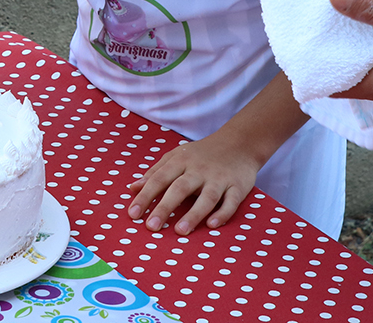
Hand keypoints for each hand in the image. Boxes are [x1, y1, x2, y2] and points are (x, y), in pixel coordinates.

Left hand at [125, 131, 262, 234]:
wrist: (240, 142)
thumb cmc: (202, 154)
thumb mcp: (177, 157)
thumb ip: (155, 172)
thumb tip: (132, 188)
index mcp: (181, 161)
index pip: (159, 179)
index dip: (145, 196)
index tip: (132, 214)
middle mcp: (199, 170)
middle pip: (180, 188)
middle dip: (165, 207)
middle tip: (151, 227)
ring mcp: (219, 178)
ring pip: (206, 197)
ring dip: (193, 214)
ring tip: (180, 231)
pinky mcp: (237, 187)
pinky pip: (231, 202)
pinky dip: (222, 213)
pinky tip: (211, 225)